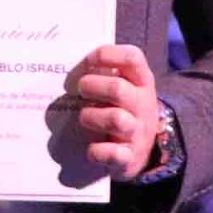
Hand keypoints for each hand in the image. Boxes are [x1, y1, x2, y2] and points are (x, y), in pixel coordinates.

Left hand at [75, 43, 161, 180]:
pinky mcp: (130, 157)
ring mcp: (138, 132)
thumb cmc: (124, 109)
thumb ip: (106, 73)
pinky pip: (112, 154)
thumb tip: (69, 65)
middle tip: (80, 90)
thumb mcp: (125, 87)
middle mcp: (143, 105)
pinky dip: (97, 151)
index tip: (88, 62)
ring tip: (84, 117)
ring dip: (91, 117)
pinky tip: (90, 148)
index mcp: (142, 82)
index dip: (107, 55)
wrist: (142, 150)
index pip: (133, 58)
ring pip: (115, 119)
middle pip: (117, 89)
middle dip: (91, 86)